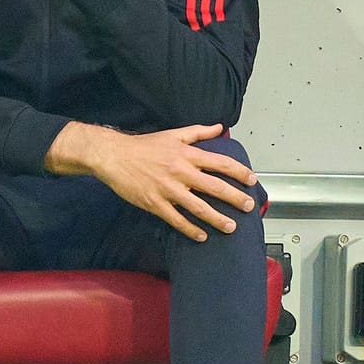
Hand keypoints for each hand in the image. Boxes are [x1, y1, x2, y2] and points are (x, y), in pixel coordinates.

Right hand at [54, 122, 258, 242]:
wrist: (112, 156)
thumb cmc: (142, 146)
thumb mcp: (172, 134)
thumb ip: (198, 132)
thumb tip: (220, 128)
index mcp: (186, 154)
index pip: (221, 163)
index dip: (239, 172)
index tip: (251, 180)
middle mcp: (180, 172)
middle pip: (215, 187)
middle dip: (235, 198)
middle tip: (248, 206)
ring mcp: (167, 189)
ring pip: (199, 207)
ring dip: (217, 219)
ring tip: (230, 227)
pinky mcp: (154, 203)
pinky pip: (176, 219)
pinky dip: (190, 229)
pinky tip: (201, 235)